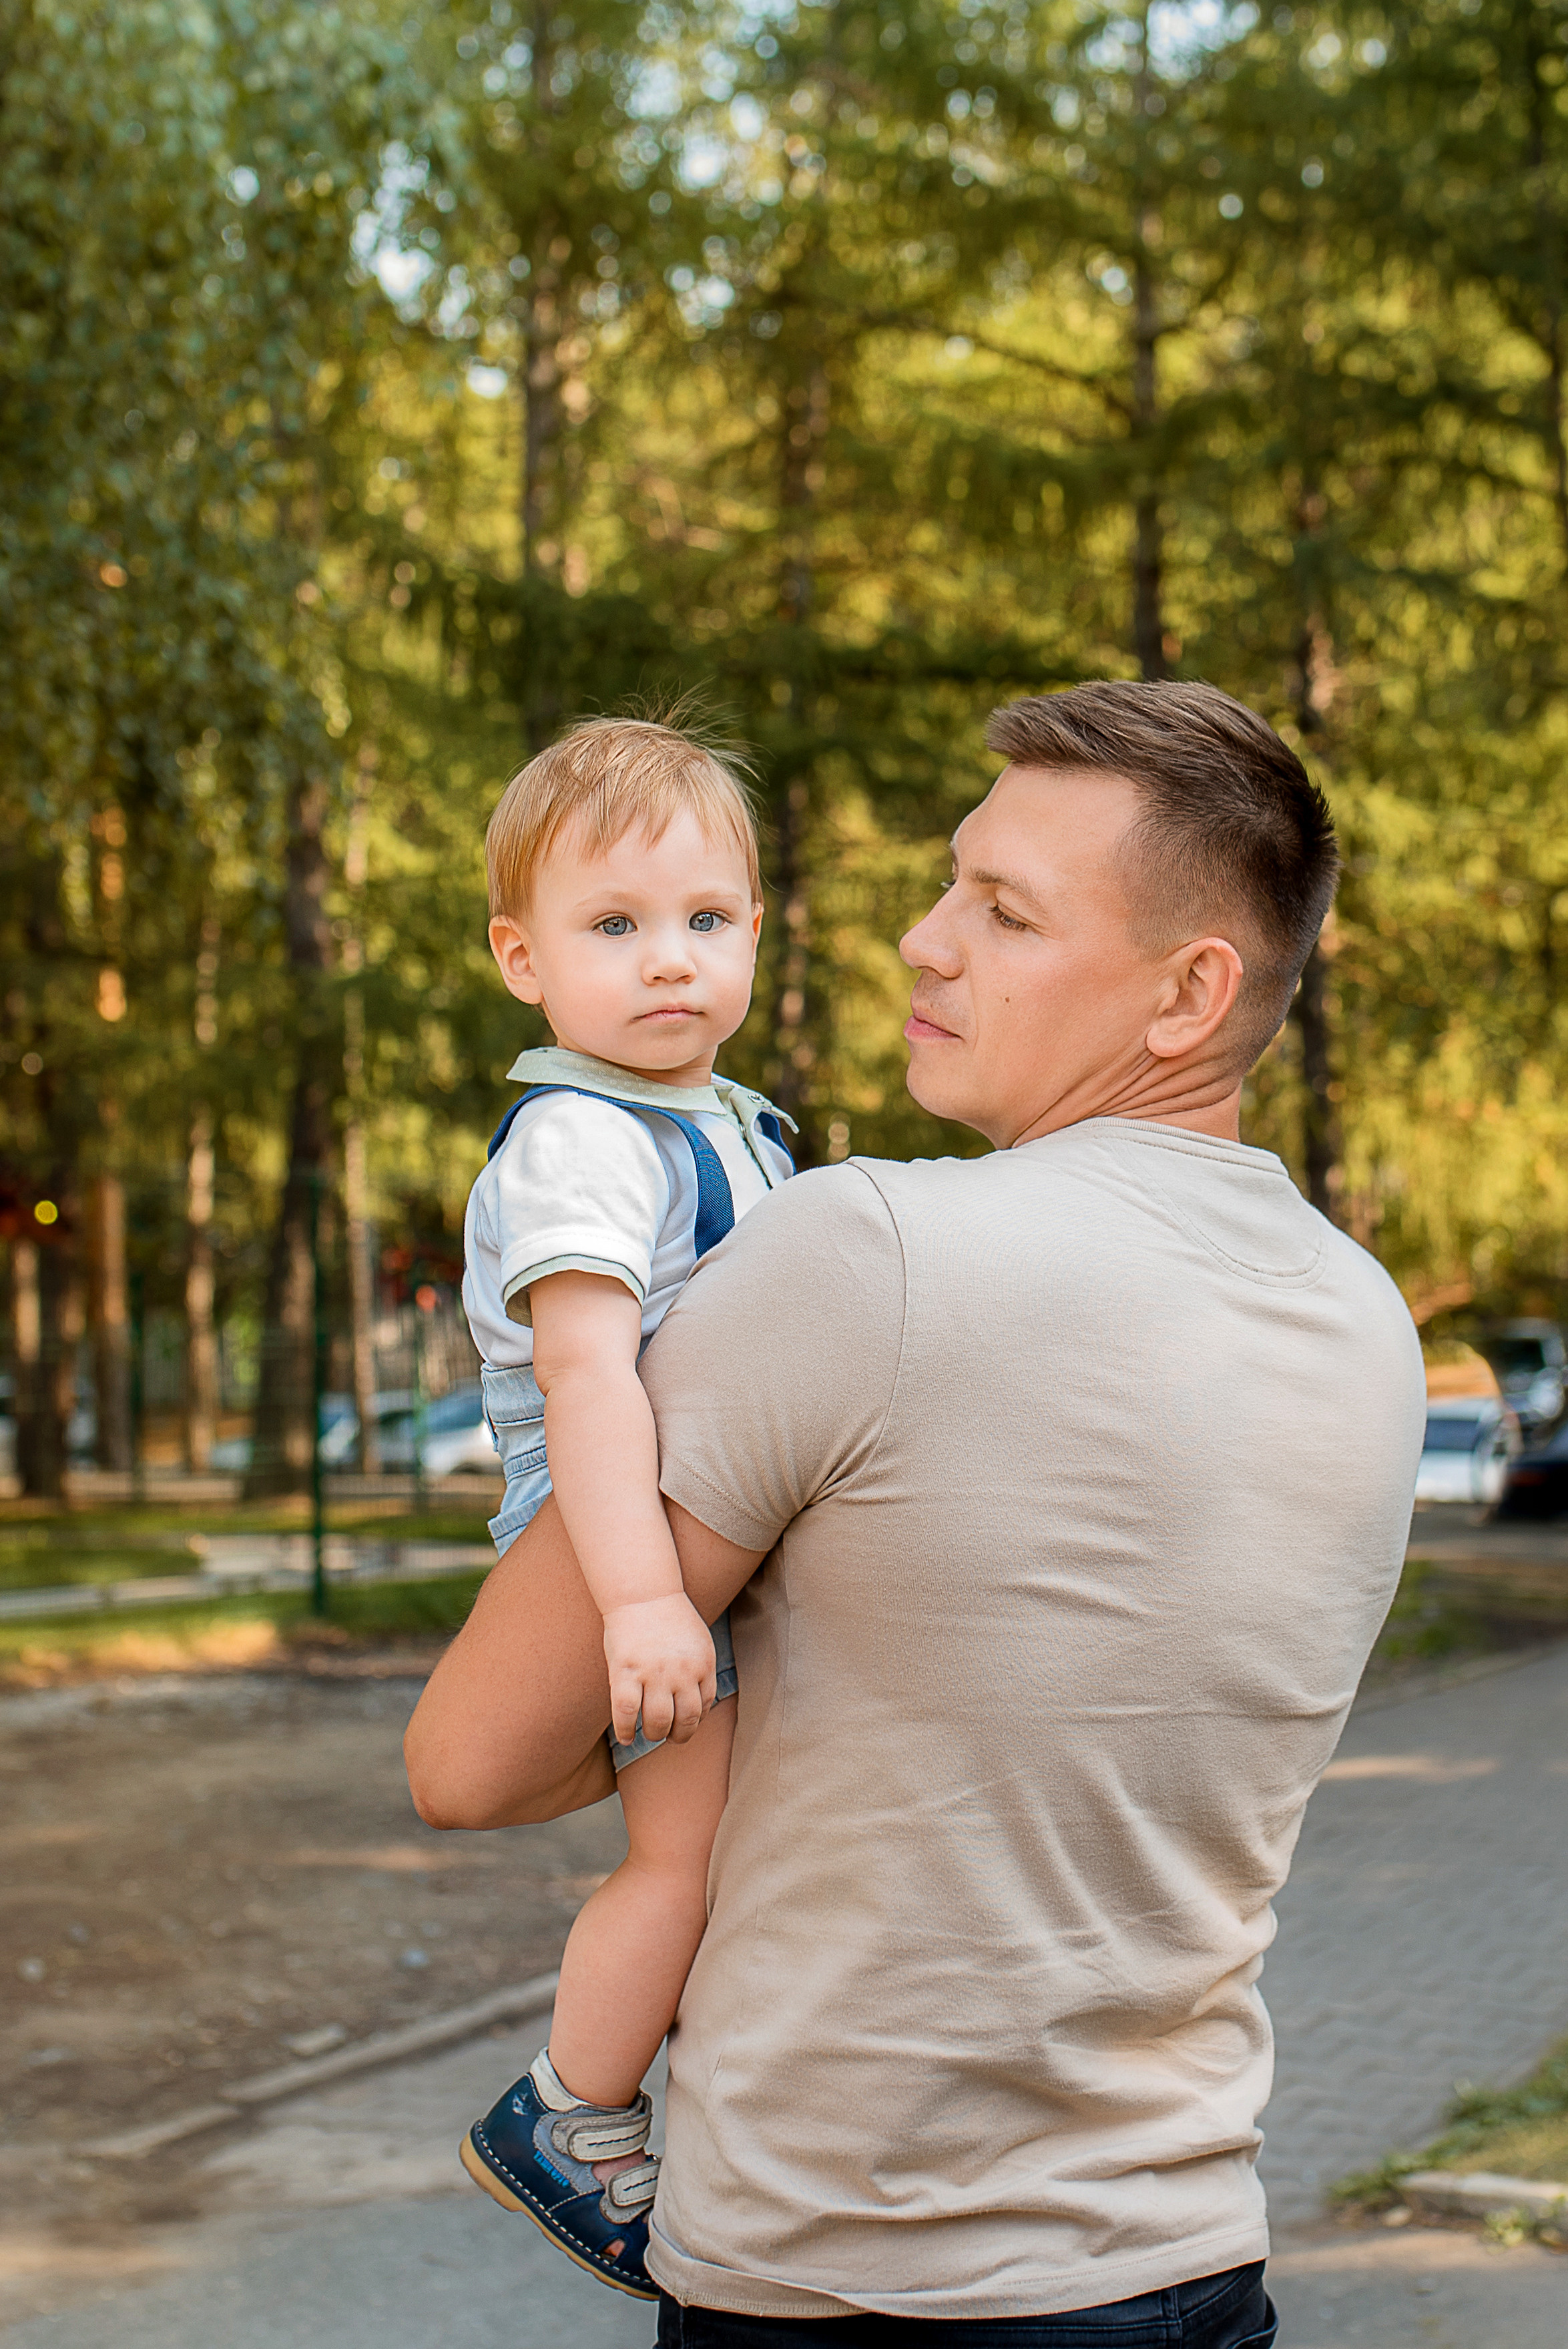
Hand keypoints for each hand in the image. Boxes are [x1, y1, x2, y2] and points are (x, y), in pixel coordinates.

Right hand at [602, 1593, 716, 1748]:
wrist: (643, 1593)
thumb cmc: (669, 1617)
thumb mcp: (697, 1642)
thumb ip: (699, 1670)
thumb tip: (698, 1701)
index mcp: (702, 1664)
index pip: (704, 1706)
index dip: (694, 1720)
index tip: (684, 1724)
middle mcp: (681, 1672)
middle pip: (685, 1720)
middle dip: (678, 1735)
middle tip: (668, 1735)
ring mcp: (653, 1673)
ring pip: (658, 1721)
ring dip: (655, 1735)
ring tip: (649, 1734)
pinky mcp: (626, 1672)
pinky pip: (626, 1712)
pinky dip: (626, 1730)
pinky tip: (626, 1736)